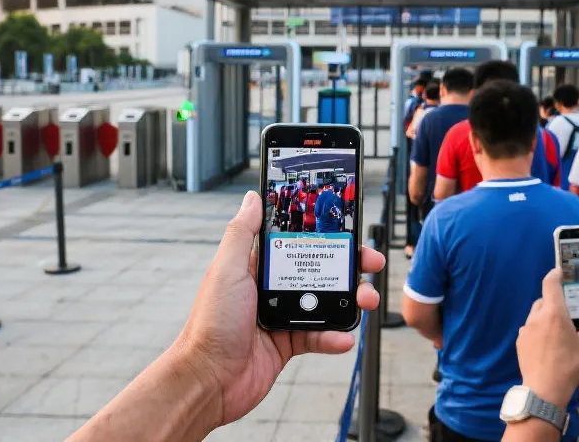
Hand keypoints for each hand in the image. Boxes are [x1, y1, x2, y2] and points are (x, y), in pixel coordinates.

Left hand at [173, 191, 384, 426]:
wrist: (208, 380)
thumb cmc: (210, 324)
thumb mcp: (227, 270)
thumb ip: (242, 233)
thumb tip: (252, 198)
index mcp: (258, 267)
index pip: (298, 242)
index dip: (325, 235)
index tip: (349, 230)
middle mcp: (272, 288)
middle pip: (320, 270)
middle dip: (349, 267)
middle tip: (370, 265)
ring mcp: (282, 315)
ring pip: (326, 302)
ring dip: (350, 301)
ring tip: (366, 301)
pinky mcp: (289, 343)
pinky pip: (320, 336)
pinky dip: (335, 337)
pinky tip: (344, 338)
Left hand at [515, 268, 578, 408]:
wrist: (544, 391)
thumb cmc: (568, 365)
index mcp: (553, 312)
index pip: (551, 282)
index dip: (556, 274)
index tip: (562, 272)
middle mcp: (536, 316)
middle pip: (547, 300)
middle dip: (561, 304)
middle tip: (575, 315)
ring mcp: (526, 330)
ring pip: (539, 316)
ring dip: (551, 319)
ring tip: (566, 332)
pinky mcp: (521, 343)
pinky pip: (533, 330)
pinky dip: (542, 332)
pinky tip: (553, 344)